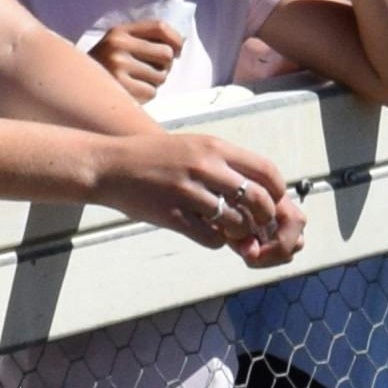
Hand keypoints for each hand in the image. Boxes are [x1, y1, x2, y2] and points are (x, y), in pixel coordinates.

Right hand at [86, 16, 186, 98]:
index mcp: (119, 31)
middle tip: (153, 69)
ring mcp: (118, 67)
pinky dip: (146, 94)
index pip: (159, 26)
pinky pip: (152, 92)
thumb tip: (181, 44)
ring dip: (155, 81)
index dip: (176, 38)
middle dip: (165, 65)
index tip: (179, 49)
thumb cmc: (106, 65)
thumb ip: (145, 39)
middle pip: (166, 53)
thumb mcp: (119, 43)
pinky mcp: (121, 89)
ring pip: (161, 76)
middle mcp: (118, 46)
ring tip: (138, 80)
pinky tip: (132, 91)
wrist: (75, 86)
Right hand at [91, 119, 305, 264]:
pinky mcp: (172, 215)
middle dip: (264, 218)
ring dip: (239, 232)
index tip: (273, 202)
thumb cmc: (154, 157)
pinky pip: (210, 238)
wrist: (110, 166)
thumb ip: (223, 162)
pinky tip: (206, 233)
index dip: (277, 192)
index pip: (265, 170)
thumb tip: (258, 184)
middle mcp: (205, 167)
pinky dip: (216, 241)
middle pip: (257, 199)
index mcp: (214, 147)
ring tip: (229, 230)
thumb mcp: (193, 146)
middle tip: (257, 225)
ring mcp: (188, 192)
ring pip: (236, 223)